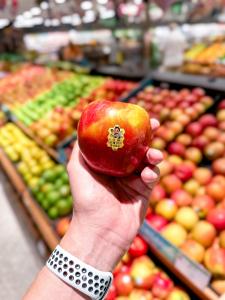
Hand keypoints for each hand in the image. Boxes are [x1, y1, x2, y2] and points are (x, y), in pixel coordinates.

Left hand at [61, 119, 162, 270]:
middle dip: (147, 135)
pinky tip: (147, 174)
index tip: (135, 116)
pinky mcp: (144, 191)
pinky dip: (152, 172)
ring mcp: (133, 180)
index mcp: (106, 163)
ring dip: (154, 154)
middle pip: (137, 146)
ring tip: (154, 155)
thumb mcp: (77, 169)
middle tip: (154, 125)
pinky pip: (152, 175)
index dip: (128, 128)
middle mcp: (120, 169)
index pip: (119, 140)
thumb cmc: (85, 200)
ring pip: (148, 159)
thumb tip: (84, 129)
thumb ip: (80, 149)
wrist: (99, 230)